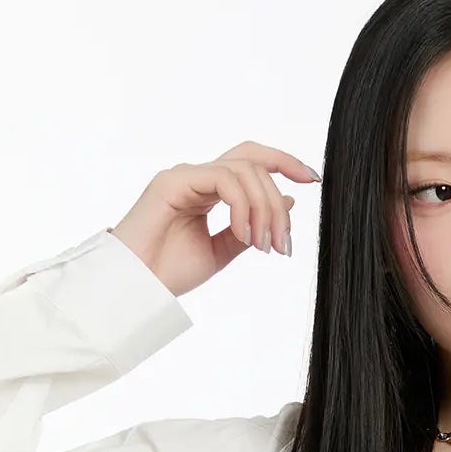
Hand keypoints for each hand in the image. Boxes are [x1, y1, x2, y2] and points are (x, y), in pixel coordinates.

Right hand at [110, 146, 319, 296]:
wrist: (136, 289)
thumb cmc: (169, 273)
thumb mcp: (222, 252)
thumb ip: (252, 227)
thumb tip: (289, 201)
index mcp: (209, 191)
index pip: (252, 162)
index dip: (285, 163)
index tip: (314, 180)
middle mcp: (198, 177)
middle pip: (254, 163)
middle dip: (278, 202)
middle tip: (284, 244)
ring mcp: (186, 175)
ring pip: (244, 169)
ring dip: (265, 209)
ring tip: (264, 246)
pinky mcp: (175, 180)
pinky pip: (224, 179)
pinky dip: (243, 207)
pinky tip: (244, 236)